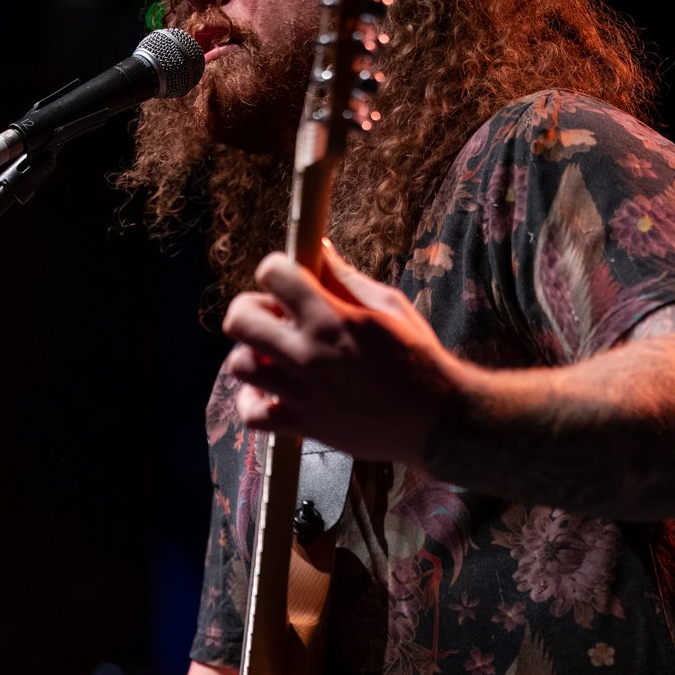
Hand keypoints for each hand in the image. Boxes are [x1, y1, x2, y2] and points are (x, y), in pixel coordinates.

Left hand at [221, 240, 466, 461]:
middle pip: (239, 318)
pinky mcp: (303, 425)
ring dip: (252, 354)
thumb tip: (318, 248)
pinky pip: (251, 415)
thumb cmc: (418, 359)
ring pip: (238, 365)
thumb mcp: (388, 307)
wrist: (436, 421)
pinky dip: (253, 403)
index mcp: (330, 318)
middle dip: (253, 308)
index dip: (277, 270)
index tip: (290, 279)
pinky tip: (272, 393)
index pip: (272, 273)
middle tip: (277, 317)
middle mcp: (308, 354)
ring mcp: (301, 392)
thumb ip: (345, 279)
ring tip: (276, 356)